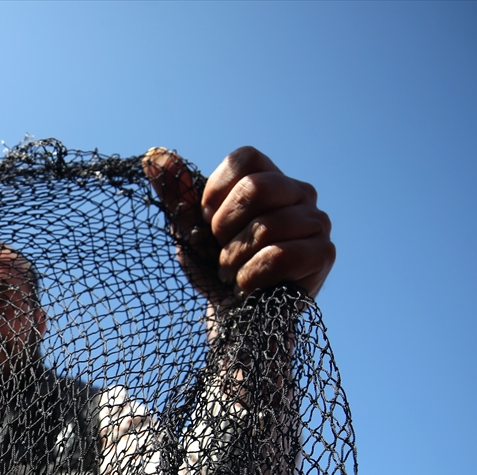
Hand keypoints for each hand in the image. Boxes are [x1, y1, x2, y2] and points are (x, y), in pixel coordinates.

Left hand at [143, 146, 334, 305]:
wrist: (230, 315)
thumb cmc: (213, 267)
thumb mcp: (188, 228)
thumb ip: (174, 192)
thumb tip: (154, 156)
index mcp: (269, 177)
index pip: (245, 158)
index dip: (216, 193)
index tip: (208, 223)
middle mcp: (299, 192)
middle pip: (257, 187)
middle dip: (225, 227)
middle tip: (220, 252)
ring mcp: (316, 221)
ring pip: (268, 226)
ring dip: (235, 258)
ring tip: (232, 273)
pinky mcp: (323, 254)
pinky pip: (282, 255)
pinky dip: (253, 276)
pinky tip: (249, 287)